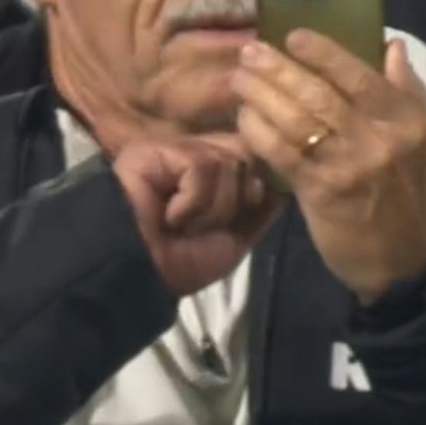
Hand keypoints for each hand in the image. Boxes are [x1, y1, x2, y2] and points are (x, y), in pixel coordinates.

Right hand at [114, 134, 281, 295]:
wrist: (139, 275)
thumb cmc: (180, 261)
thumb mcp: (233, 236)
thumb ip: (258, 208)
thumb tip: (286, 181)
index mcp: (210, 170)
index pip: (252, 155)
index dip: (257, 184)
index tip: (247, 210)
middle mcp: (192, 152)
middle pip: (245, 155)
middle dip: (235, 201)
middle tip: (206, 227)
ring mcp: (172, 149)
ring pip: (226, 162)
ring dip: (213, 208)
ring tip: (184, 226)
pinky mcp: (153, 151)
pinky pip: (200, 167)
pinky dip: (194, 203)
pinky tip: (170, 217)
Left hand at [233, 32, 425, 304]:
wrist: (407, 262)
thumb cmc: (418, 195)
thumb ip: (411, 92)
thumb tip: (392, 46)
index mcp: (406, 122)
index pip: (360, 76)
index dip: (324, 53)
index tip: (294, 35)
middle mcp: (377, 139)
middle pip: (319, 93)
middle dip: (279, 68)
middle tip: (250, 50)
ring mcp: (346, 166)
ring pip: (296, 119)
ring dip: (261, 94)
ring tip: (238, 78)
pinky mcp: (320, 192)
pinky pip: (282, 153)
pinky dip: (259, 132)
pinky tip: (243, 118)